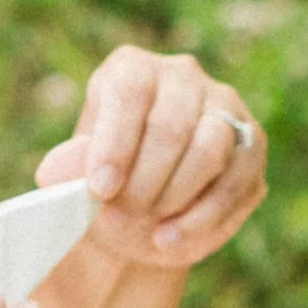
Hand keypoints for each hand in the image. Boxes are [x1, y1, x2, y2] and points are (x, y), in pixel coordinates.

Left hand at [34, 43, 266, 275]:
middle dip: (143, 181)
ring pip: (210, 147)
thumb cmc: (104, 183)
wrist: (139, 215)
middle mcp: (183, 76)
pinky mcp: (252, 147)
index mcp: (132, 68)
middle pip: (171, 123)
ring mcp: (225, 108)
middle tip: (118, 218)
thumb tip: (55, 171)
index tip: (100, 189)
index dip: (115, 141)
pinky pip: (235, 182)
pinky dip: (201, 218)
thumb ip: (66, 169)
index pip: (131, 90)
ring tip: (146, 228)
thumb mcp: (75, 175)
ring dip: (174, 196)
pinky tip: (170, 240)